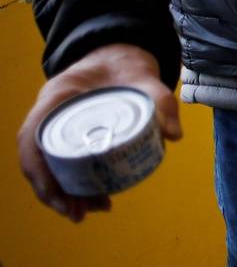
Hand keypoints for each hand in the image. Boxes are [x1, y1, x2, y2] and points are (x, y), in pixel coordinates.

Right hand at [17, 44, 180, 221]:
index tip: (64, 198)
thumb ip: (162, 101)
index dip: (41, 174)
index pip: (32, 140)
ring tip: (93, 209)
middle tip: (82, 213)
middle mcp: (49, 112)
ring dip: (64, 191)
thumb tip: (174, 136)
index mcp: (56, 97)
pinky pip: (61, 161)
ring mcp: (57, 124)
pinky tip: (94, 197)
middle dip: (55, 192)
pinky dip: (73, 181)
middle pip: (37, 161)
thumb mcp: (147, 78)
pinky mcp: (70, 133)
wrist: (122, 52)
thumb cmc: (128, 64)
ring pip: (48, 165)